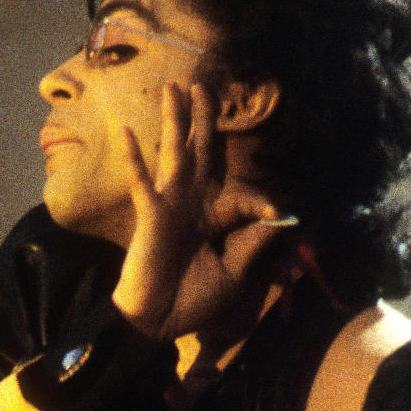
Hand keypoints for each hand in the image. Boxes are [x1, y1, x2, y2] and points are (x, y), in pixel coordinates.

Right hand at [112, 81, 294, 340]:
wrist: (159, 323)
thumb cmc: (193, 301)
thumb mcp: (234, 273)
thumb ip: (253, 244)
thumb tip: (282, 220)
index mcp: (215, 219)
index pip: (244, 196)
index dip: (263, 204)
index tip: (278, 215)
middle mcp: (193, 204)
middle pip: (202, 154)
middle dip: (205, 121)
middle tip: (205, 87)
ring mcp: (170, 205)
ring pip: (174, 154)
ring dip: (175, 122)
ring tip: (173, 89)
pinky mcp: (150, 214)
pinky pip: (141, 181)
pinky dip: (134, 158)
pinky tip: (127, 131)